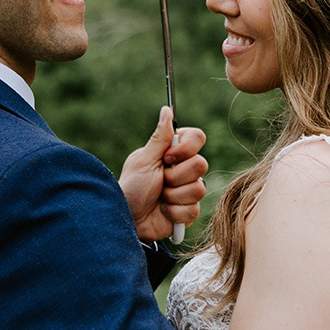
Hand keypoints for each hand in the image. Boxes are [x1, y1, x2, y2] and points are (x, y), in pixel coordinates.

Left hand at [118, 106, 207, 241]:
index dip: (186, 149)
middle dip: (175, 176)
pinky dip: (173, 212)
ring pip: (199, 189)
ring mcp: (188, 190)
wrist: (128, 219)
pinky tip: (163, 211)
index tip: (166, 158)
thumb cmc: (132, 188)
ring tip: (159, 197)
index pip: (198, 138)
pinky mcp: (189, 210)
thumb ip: (160, 137)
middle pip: (201, 164)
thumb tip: (167, 109)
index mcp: (174, 152)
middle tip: (160, 181)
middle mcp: (184, 169)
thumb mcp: (144, 160)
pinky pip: (194, 209)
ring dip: (173, 195)